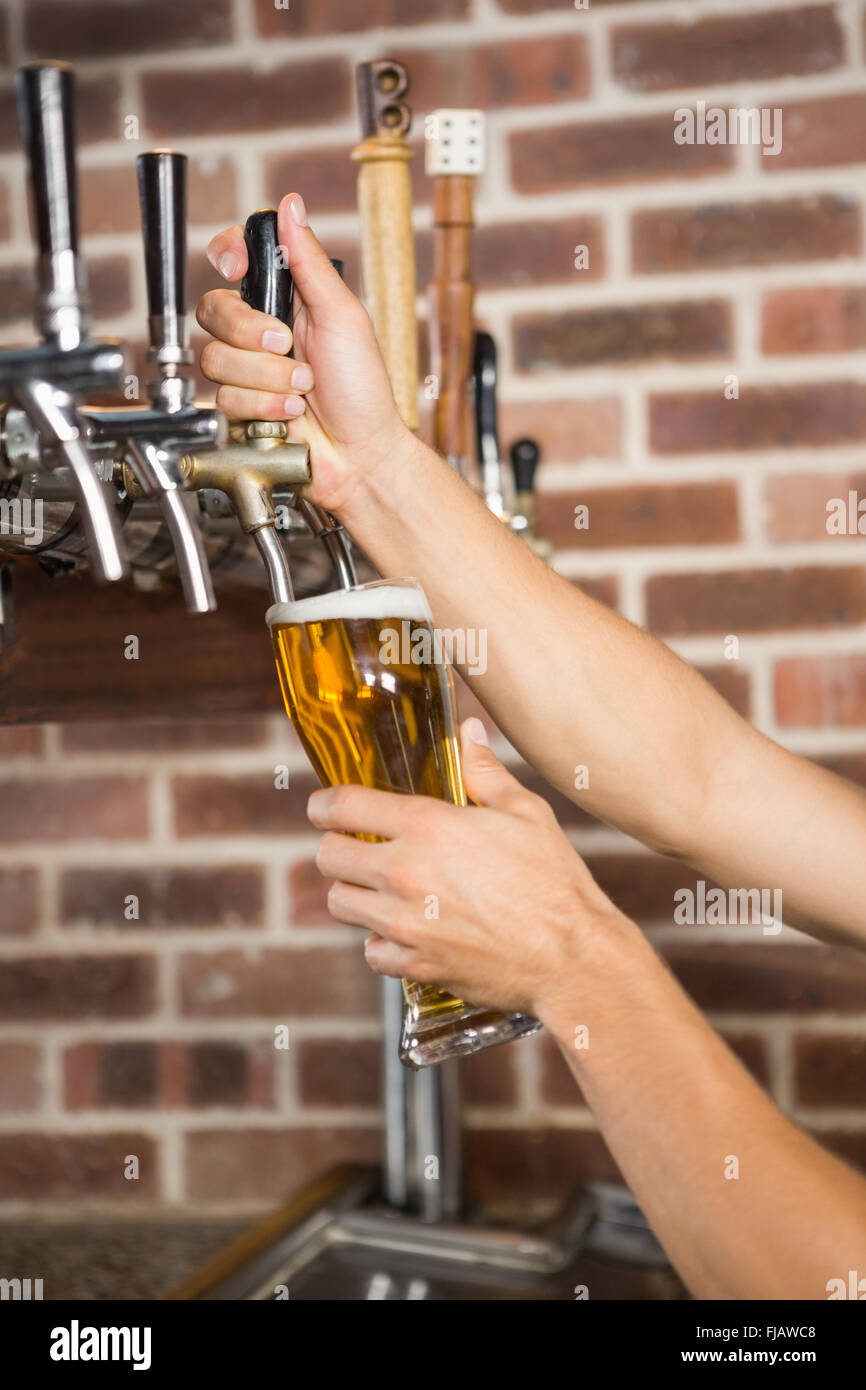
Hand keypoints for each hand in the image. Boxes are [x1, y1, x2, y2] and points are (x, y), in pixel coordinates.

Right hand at [196, 192, 412, 511]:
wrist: (360, 454)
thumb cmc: (362, 389)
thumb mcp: (343, 315)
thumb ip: (309, 260)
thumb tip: (291, 205)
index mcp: (284, 300)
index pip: (236, 260)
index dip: (227, 257)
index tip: (237, 269)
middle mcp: (259, 332)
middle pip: (213, 310)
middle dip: (252, 334)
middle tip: (290, 347)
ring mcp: (245, 372)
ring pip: (216, 358)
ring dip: (266, 378)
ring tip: (301, 391)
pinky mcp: (236, 410)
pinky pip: (223, 398)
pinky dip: (262, 408)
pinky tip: (290, 415)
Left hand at [307, 718, 632, 1016]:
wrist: (572, 957)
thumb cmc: (555, 882)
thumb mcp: (527, 813)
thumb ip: (486, 772)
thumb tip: (469, 732)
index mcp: (430, 826)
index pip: (344, 806)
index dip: (325, 804)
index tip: (323, 807)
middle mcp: (406, 873)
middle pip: (329, 856)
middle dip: (336, 847)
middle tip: (356, 847)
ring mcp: (406, 923)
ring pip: (340, 903)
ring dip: (354, 892)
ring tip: (378, 889)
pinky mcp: (416, 963)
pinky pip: (370, 951)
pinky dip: (380, 942)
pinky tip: (405, 930)